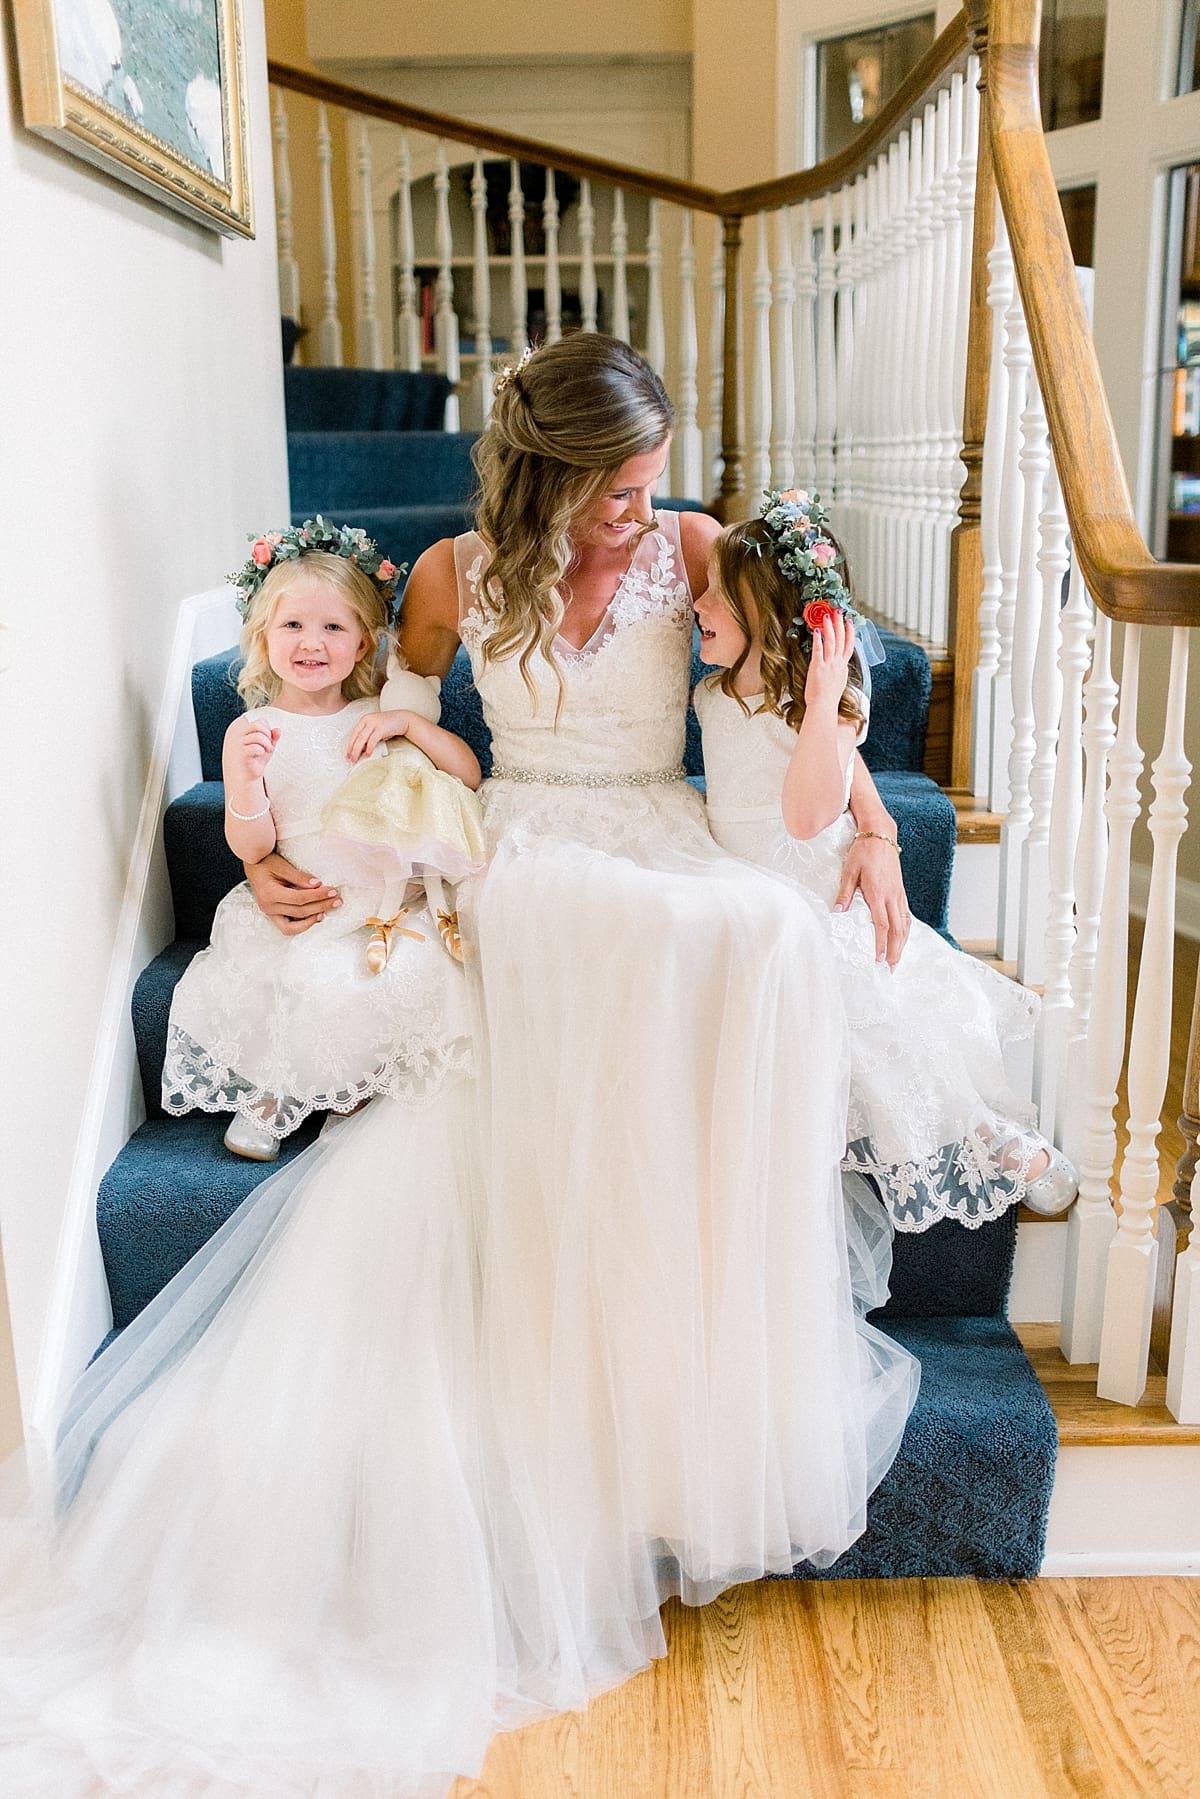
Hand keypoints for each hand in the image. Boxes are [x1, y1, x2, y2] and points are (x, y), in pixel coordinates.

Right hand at [229, 715, 279, 782]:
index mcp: (244, 729)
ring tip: (267, 751)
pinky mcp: (242, 753)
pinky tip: (260, 755)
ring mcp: (239, 743)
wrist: (246, 776)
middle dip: (268, 735)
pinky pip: (256, 747)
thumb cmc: (255, 758)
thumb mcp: (266, 746)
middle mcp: (239, 734)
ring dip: (267, 744)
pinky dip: (262, 751)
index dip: (268, 731)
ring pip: (258, 736)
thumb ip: (273, 737)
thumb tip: (278, 730)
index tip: (268, 740)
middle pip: (258, 725)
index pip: (260, 721)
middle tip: (269, 746)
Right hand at [244, 852, 340, 936]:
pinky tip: (316, 917)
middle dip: (321, 906)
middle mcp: (267, 907)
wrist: (252, 865)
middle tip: (337, 901)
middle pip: (299, 911)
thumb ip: (299, 876)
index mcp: (269, 894)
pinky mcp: (272, 916)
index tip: (332, 891)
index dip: (318, 896)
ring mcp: (269, 914)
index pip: (299, 898)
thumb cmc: (266, 862)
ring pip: (293, 925)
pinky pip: (288, 928)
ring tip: (327, 911)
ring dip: (313, 919)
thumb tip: (317, 885)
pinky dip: (302, 925)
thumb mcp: (282, 865)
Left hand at [346, 709, 413, 762]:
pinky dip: (369, 747)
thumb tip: (360, 750)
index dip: (349, 745)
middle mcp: (367, 720)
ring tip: (356, 758)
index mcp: (364, 720)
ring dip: (358, 750)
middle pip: (356, 736)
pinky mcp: (381, 728)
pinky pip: (373, 739)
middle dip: (352, 749)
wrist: (403, 719)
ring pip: (362, 738)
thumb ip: (368, 737)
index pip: (353, 733)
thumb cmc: (388, 726)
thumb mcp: (375, 729)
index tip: (347, 755)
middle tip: (350, 759)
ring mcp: (374, 723)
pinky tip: (368, 754)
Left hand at [805, 615, 855, 710]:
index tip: (849, 622)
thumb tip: (836, 667)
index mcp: (842, 667)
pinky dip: (819, 639)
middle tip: (838, 611)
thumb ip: (837, 672)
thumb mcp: (837, 682)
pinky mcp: (818, 667)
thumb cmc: (828, 699)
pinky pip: (819, 650)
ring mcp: (828, 665)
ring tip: (827, 616)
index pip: (849, 646)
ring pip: (831, 642)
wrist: (824, 706)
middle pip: (841, 640)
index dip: (849, 633)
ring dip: (830, 627)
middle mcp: (837, 664)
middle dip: (840, 624)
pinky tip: (817, 630)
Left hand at [834, 831, 910, 967]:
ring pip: (904, 924)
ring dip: (902, 944)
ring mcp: (898, 893)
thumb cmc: (862, 851)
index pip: (882, 924)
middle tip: (890, 968)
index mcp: (878, 893)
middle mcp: (892, 895)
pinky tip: (902, 938)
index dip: (881, 943)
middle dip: (895, 951)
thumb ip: (844, 893)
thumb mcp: (849, 871)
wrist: (880, 834)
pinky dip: (905, 930)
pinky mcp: (901, 890)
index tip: (879, 959)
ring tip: (896, 959)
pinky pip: (906, 915)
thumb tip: (837, 913)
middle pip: (897, 929)